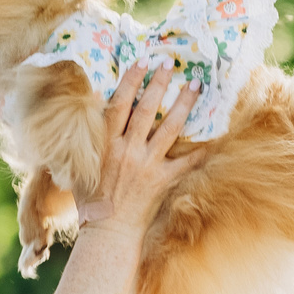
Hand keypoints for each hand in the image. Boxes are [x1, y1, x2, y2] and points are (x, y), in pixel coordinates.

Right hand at [83, 60, 200, 237]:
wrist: (106, 232)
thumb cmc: (89, 202)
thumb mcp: (78, 167)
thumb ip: (86, 139)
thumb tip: (87, 110)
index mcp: (105, 144)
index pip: (119, 104)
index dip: (131, 80)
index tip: (142, 61)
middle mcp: (126, 150)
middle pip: (146, 109)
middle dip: (159, 83)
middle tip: (171, 63)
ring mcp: (146, 165)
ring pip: (169, 128)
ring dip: (183, 104)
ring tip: (196, 85)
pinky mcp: (162, 181)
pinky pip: (186, 162)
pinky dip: (201, 149)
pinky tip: (215, 134)